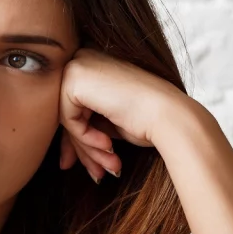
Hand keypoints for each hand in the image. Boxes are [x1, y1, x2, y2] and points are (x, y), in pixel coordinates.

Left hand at [57, 47, 188, 181]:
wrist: (169, 115)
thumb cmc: (147, 120)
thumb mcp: (108, 126)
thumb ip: (84, 131)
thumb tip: (63, 159)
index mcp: (93, 65)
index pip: (74, 109)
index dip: (80, 142)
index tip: (92, 167)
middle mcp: (83, 59)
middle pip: (69, 114)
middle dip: (83, 149)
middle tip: (97, 175)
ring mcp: (77, 65)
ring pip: (67, 119)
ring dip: (88, 149)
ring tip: (107, 167)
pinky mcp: (74, 77)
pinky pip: (68, 118)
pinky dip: (86, 138)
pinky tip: (108, 145)